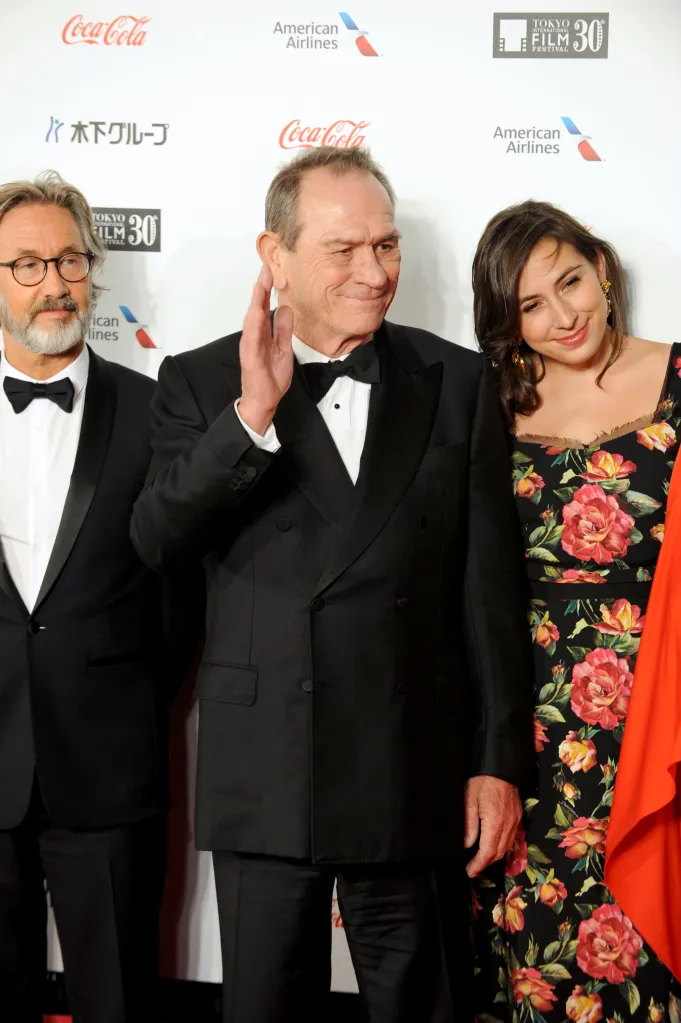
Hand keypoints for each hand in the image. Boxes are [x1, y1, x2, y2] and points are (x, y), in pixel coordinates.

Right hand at [238, 264, 293, 434]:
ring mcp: (251, 346)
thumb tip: (286, 309)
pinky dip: (254, 325)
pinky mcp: (250, 357)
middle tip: (266, 268)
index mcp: (262, 334)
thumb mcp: (284, 349)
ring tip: (261, 284)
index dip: (267, 289)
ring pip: (253, 319)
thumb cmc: (271, 377)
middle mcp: (254, 336)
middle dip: (261, 288)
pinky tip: (257, 312)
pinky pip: (252, 339)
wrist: (264, 400)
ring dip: (256, 301)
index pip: (264, 307)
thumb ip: (283, 329)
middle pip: (257, 308)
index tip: (270, 271)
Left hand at [464, 775, 521, 877]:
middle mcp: (508, 825)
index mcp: (495, 823)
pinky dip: (502, 846)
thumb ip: (469, 825)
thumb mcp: (469, 801)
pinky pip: (511, 838)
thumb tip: (468, 845)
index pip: (487, 852)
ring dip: (494, 856)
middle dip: (485, 864)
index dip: (478, 865)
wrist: (501, 768)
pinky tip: (494, 846)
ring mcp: (515, 821)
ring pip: (506, 847)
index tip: (470, 871)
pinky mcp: (517, 817)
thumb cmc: (482, 782)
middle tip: (473, 868)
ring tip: (481, 860)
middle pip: (498, 853)